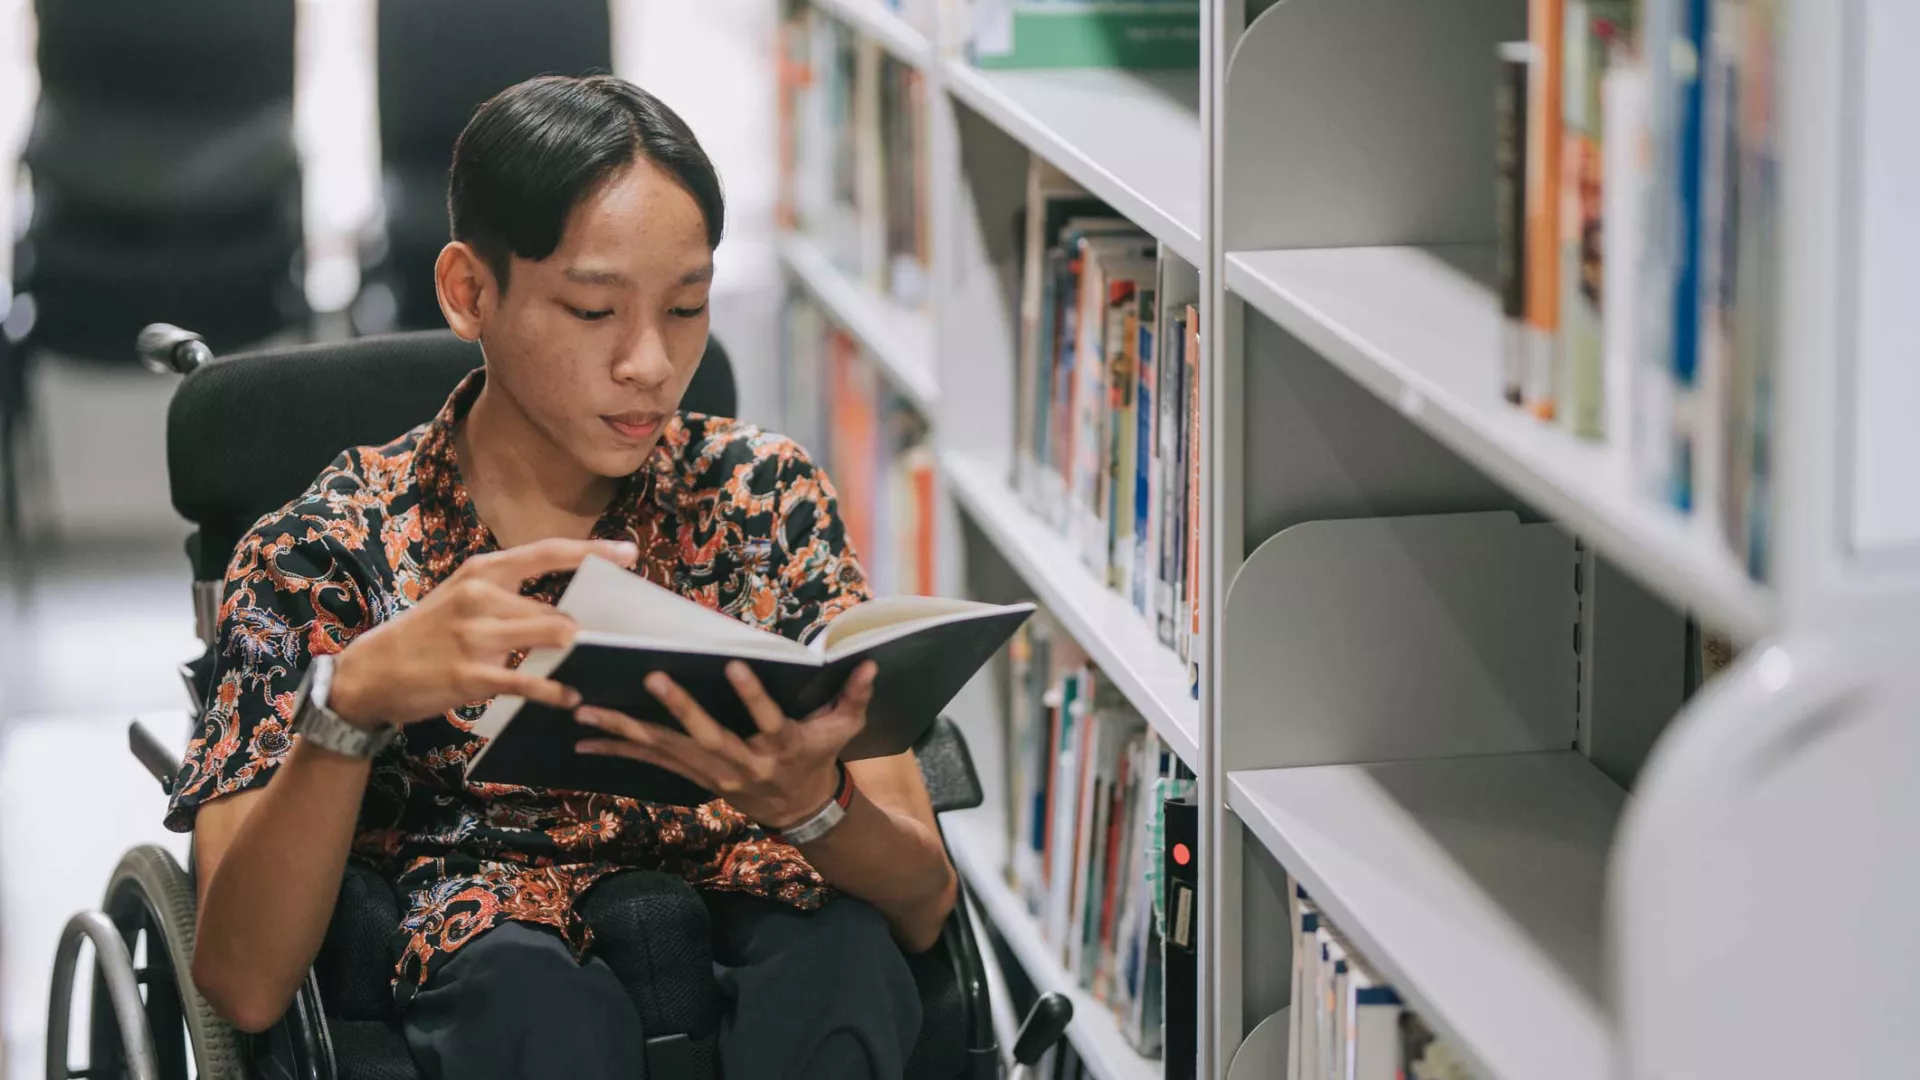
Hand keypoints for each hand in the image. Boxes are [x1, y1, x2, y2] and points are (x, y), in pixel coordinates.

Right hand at [328, 537, 639, 728]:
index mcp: (482, 570)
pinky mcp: (473, 674)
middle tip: (604, 645)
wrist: (372, 670)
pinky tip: (568, 697)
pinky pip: (530, 681)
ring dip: (573, 655)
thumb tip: (563, 608)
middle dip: (583, 631)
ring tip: (585, 668)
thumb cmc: (427, 632)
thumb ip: (509, 594)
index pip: (549, 552)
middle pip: (558, 610)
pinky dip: (556, 691)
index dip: (593, 552)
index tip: (630, 552)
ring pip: (552, 636)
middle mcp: (481, 595)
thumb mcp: (462, 595)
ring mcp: (476, 635)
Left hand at [574, 660, 877, 829]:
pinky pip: (650, 761)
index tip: (734, 666)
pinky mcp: (693, 775)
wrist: (801, 810)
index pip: (768, 720)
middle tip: (652, 678)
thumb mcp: (844, 729)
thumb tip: (871, 662)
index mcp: (782, 747)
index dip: (752, 696)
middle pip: (707, 736)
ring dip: (626, 729)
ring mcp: (714, 772)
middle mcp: (744, 763)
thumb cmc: (820, 758)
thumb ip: (855, 695)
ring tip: (587, 711)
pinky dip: (617, 748)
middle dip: (679, 708)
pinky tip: (584, 739)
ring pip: (667, 749)